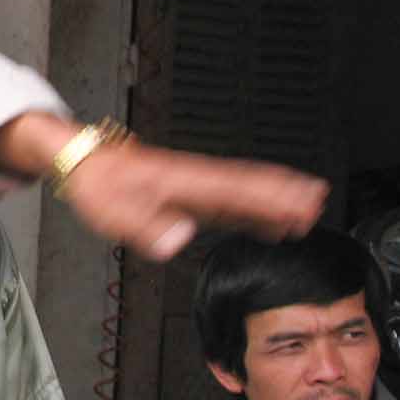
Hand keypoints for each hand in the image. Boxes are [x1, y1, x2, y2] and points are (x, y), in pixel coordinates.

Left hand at [61, 140, 327, 260]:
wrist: (81, 158)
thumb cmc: (96, 181)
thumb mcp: (112, 210)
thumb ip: (146, 227)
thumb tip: (178, 241)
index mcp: (182, 181)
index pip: (237, 188)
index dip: (271, 196)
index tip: (301, 199)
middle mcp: (193, 178)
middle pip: (249, 184)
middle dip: (285, 193)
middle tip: (318, 201)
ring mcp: (191, 182)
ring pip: (243, 188)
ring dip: (274, 197)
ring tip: (306, 207)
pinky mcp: (185, 188)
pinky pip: (227, 195)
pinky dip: (250, 203)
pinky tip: (264, 216)